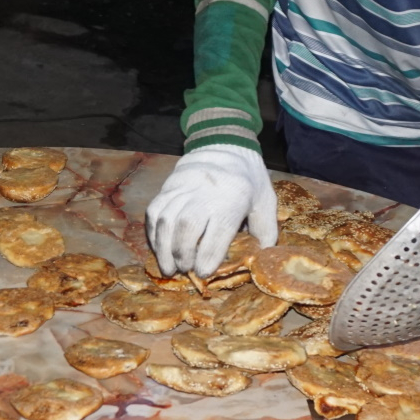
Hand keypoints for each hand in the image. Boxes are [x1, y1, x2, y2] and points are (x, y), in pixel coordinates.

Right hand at [144, 144, 278, 278]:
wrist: (225, 147)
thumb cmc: (248, 181)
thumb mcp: (265, 201)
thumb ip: (265, 230)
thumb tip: (260, 258)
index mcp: (234, 196)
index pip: (219, 228)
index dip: (209, 254)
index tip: (203, 272)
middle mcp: (206, 190)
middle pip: (187, 224)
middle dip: (183, 253)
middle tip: (184, 270)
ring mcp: (184, 185)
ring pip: (166, 218)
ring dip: (164, 247)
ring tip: (168, 267)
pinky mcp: (168, 185)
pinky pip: (154, 210)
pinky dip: (153, 232)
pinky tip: (158, 248)